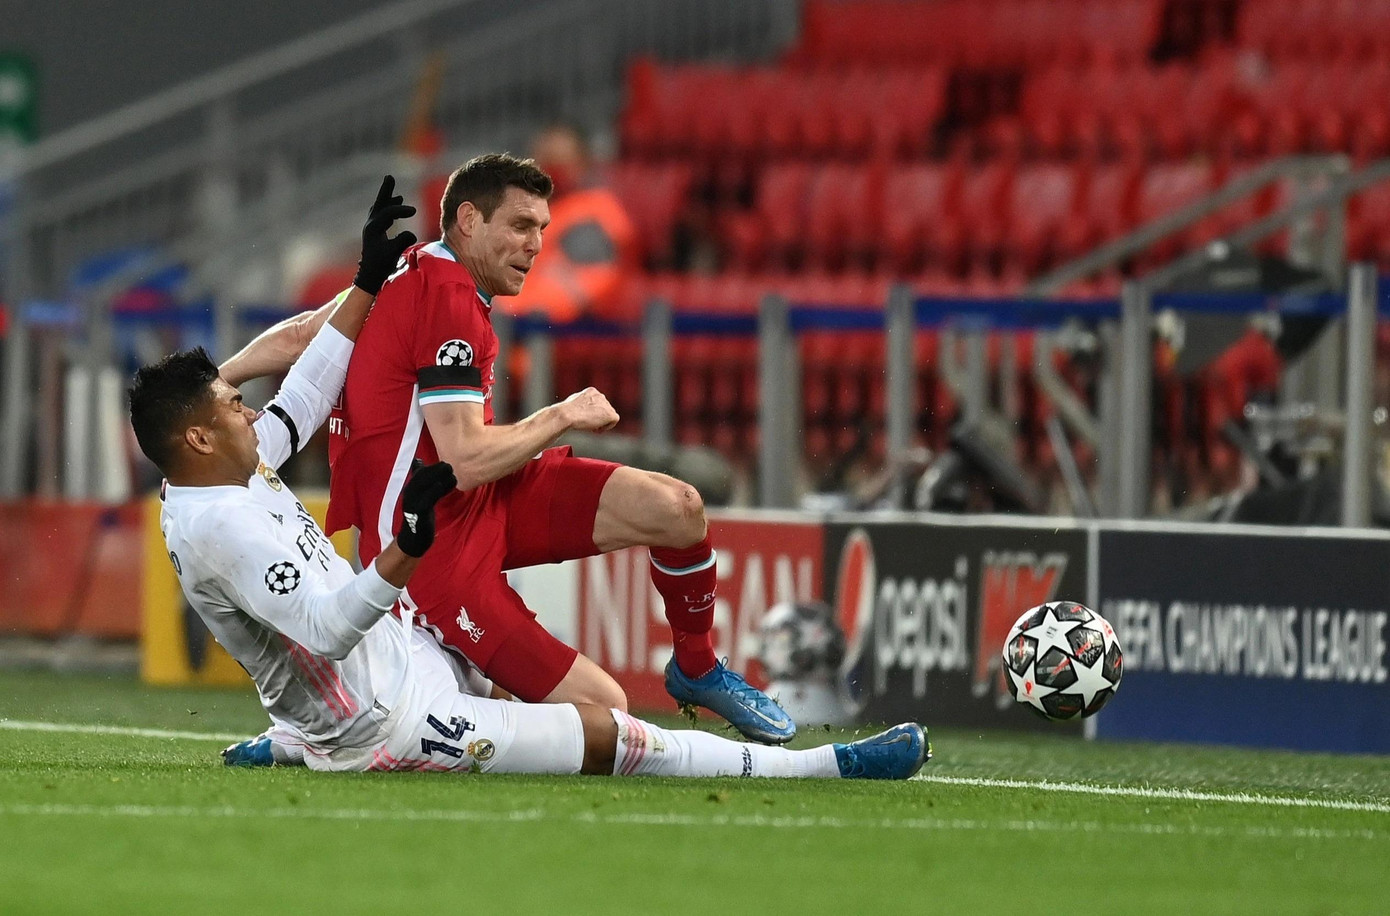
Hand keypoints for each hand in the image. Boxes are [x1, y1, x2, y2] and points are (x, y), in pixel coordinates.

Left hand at [353, 175, 416, 294]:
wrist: (370, 276)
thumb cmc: (381, 265)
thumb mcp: (393, 253)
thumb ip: (402, 241)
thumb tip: (412, 233)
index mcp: (373, 228)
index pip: (388, 212)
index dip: (401, 210)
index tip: (414, 211)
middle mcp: (370, 225)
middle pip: (379, 204)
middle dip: (386, 191)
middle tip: (389, 177)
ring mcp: (372, 228)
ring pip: (380, 209)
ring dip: (388, 200)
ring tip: (396, 194)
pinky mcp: (375, 233)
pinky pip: (381, 215)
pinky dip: (388, 209)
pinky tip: (393, 208)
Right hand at [395, 460, 456, 556]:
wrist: (414, 539)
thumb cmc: (420, 516)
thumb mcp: (423, 496)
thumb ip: (425, 482)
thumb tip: (419, 461)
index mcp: (410, 489)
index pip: (420, 473)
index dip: (433, 467)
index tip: (446, 465)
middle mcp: (409, 493)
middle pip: (421, 476)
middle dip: (436, 469)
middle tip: (450, 467)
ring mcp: (412, 502)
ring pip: (423, 485)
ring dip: (437, 477)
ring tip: (452, 475)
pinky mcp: (418, 512)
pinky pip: (425, 499)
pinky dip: (433, 491)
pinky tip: (441, 486)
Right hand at [561, 387, 618, 431]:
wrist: (567, 414)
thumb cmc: (566, 410)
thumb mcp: (573, 402)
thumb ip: (582, 403)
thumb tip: (582, 409)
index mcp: (592, 391)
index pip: (598, 403)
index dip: (593, 412)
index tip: (586, 419)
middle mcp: (600, 395)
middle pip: (605, 409)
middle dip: (598, 417)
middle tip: (589, 425)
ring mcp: (606, 404)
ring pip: (610, 415)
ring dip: (602, 422)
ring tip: (592, 427)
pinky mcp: (610, 414)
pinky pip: (614, 420)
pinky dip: (608, 426)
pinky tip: (597, 429)